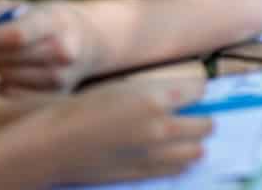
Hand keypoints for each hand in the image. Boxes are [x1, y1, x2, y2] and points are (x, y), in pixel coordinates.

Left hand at [0, 0, 104, 91]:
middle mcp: (64, 52)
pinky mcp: (55, 97)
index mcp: (57, 22)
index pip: (14, 35)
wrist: (91, 41)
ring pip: (4, 78)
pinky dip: (8, 83)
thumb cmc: (51, 21)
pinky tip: (21, 72)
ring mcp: (61, 78)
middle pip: (3, 59)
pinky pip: (12, 94)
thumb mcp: (32, 6)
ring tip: (13, 57)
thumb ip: (0, 8)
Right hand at [38, 77, 211, 184]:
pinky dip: (182, 160)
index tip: (193, 93)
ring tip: (187, 136)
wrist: (55, 145)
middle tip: (196, 115)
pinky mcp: (143, 173)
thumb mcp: (125, 88)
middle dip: (204, 118)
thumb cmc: (86, 108)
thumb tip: (183, 96)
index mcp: (155, 99)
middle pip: (206, 125)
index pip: (199, 92)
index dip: (197, 91)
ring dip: (196, 142)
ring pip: (197, 151)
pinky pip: (178, 169)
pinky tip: (174, 153)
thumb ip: (157, 92)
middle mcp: (160, 127)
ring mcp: (153, 154)